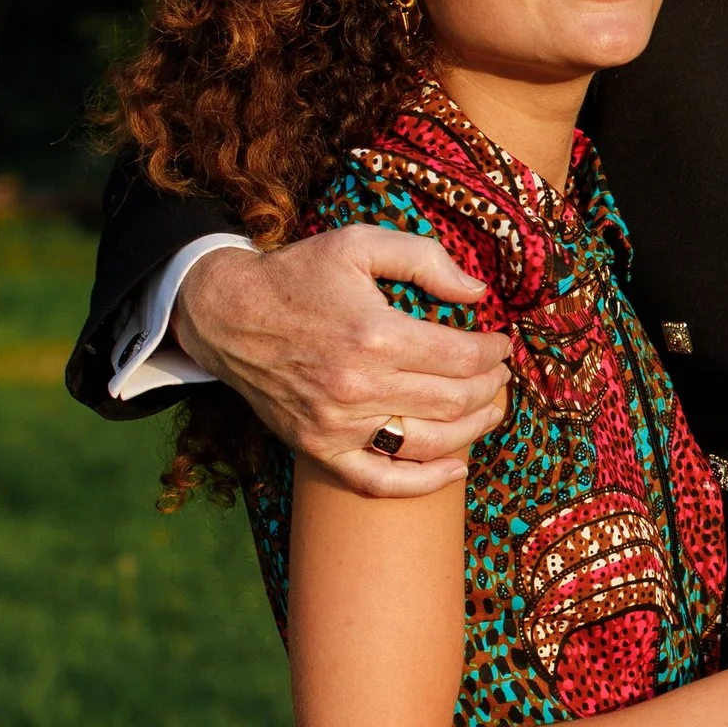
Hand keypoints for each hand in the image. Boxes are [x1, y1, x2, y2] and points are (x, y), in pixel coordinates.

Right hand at [179, 226, 510, 493]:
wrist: (227, 314)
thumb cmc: (298, 275)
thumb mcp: (359, 243)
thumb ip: (424, 259)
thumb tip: (478, 292)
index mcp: (374, 335)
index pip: (461, 357)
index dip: (493, 352)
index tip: (500, 344)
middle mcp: (357, 386)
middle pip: (453, 401)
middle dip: (491, 387)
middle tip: (500, 374)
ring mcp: (337, 424)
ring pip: (429, 442)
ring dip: (474, 428)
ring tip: (490, 408)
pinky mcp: (319, 447)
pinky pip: (379, 481)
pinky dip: (423, 483)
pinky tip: (456, 468)